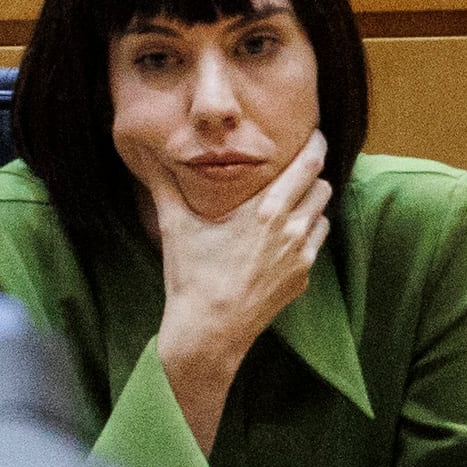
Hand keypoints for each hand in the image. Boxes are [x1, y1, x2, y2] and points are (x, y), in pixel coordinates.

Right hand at [143, 130, 328, 451]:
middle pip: (323, 186)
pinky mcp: (303, 278)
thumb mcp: (175, 227)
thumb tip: (143, 154)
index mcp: (266, 212)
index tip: (314, 135)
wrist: (209, 332)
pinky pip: (314, 245)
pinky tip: (280, 240)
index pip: (309, 165)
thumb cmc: (190, 278)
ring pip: (322, 215)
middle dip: (311, 175)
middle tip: (295, 170)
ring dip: (310, 206)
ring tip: (287, 205)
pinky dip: (304, 235)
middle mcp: (291, 230)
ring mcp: (301, 256)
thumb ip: (164, 186)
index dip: (316, 145)